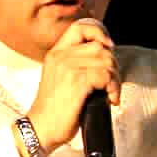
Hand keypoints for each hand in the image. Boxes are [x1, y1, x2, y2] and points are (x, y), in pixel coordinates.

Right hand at [28, 20, 119, 153]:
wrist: (41, 129)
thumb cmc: (54, 110)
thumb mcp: (60, 79)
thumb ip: (76, 65)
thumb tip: (106, 60)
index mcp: (56, 53)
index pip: (80, 27)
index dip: (99, 32)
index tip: (109, 47)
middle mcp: (60, 56)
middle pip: (100, 47)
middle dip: (113, 65)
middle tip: (111, 84)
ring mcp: (68, 68)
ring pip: (106, 61)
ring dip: (115, 78)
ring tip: (110, 93)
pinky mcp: (76, 82)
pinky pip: (105, 76)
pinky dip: (113, 88)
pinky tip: (110, 99)